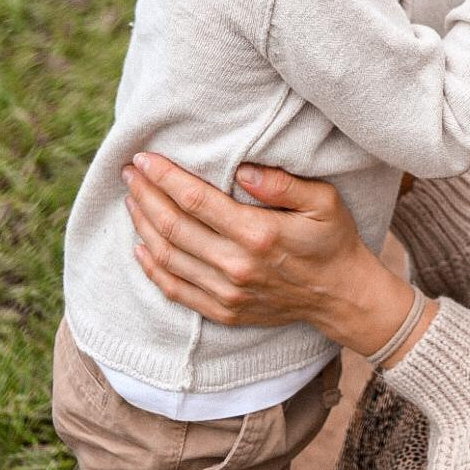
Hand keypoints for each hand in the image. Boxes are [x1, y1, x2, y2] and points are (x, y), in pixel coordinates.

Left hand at [122, 154, 422, 359]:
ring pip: (168, 257)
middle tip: (128, 172)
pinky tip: (140, 246)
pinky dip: (152, 268)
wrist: (341, 294)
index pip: (195, 200)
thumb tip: (242, 170)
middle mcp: (236, 265)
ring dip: (143, 225)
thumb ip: (283, 184)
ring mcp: (227, 293)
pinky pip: (175, 290)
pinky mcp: (223, 311)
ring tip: (131, 199)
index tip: (144, 159)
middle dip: (145, 195)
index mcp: (257, 234)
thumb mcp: (323, 201)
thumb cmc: (332, 239)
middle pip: (173, 226)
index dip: (165, 177)